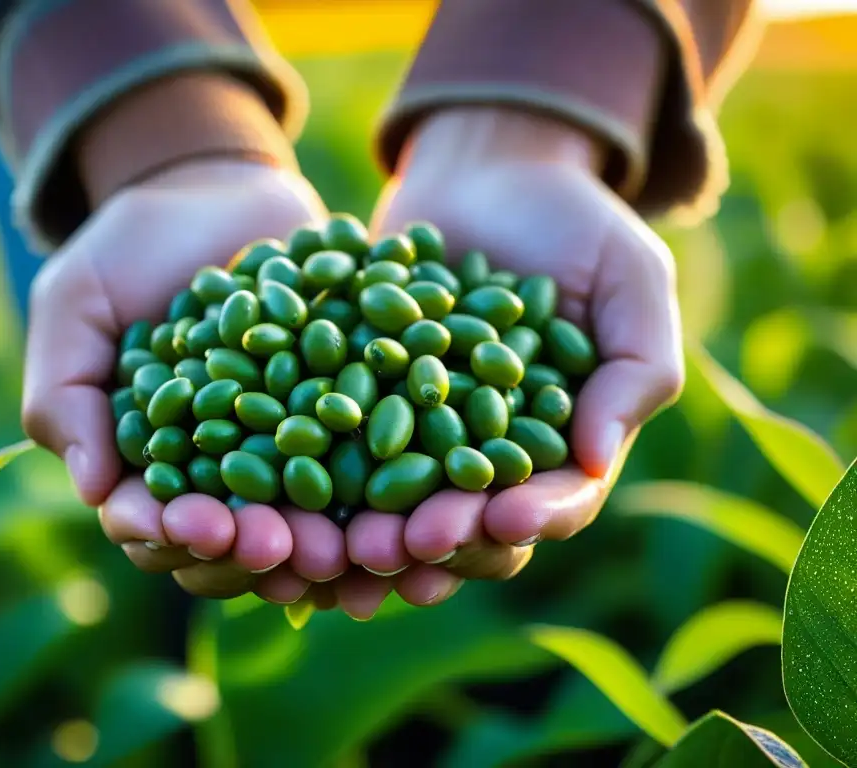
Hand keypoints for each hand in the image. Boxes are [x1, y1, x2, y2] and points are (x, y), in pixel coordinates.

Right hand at [21, 157, 351, 604]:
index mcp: (151, 463)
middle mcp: (222, 472)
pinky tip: (404, 504)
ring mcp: (290, 449)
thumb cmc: (132, 246)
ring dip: (324, 545)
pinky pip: (371, 466)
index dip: (165, 533)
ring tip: (343, 547)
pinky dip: (386, 491)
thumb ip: (68, 391)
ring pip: (305, 522)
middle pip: (233, 540)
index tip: (189, 524)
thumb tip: (92, 489)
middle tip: (275, 546)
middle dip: (251, 551)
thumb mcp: (77, 304)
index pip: (149, 522)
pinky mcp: (351, 415)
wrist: (219, 188)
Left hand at [345, 108, 683, 602]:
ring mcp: (418, 430)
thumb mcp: (630, 280)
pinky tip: (288, 492)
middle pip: (468, 519)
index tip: (503, 520)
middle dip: (437, 540)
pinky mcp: (359, 396)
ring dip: (370, 531)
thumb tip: (597, 459)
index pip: (555, 499)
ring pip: (397, 501)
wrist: (487, 166)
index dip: (532, 517)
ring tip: (343, 546)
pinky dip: (316, 471)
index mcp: (560, 442)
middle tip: (400, 548)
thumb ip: (633, 369)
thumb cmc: (577, 221)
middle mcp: (487, 452)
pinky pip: (336, 442)